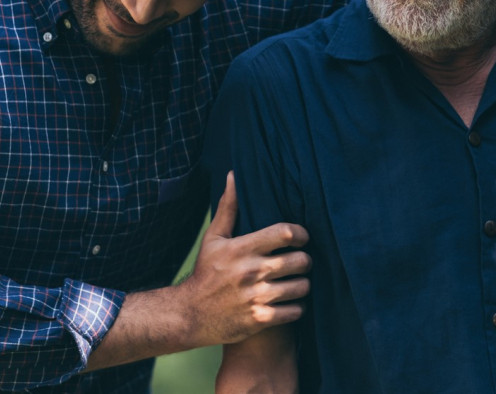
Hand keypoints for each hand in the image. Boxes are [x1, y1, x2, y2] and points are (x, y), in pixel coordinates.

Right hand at [180, 173, 311, 346]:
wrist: (189, 315)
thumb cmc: (206, 273)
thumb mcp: (213, 239)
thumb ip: (229, 208)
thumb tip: (234, 175)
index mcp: (242, 248)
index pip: (285, 233)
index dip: (301, 234)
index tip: (301, 238)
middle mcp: (251, 272)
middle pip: (300, 261)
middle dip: (305, 261)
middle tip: (300, 262)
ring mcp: (256, 297)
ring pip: (302, 287)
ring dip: (303, 285)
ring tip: (296, 282)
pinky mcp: (259, 319)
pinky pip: (295, 311)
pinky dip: (296, 307)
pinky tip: (289, 302)